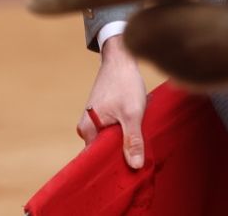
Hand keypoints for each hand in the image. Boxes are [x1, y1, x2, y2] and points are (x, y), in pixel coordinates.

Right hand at [77, 36, 147, 169]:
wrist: (122, 57)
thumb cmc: (125, 83)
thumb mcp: (133, 113)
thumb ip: (133, 140)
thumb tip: (134, 166)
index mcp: (88, 129)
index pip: (96, 159)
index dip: (113, 166)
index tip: (129, 170)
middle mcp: (87, 127)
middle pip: (104, 151)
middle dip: (121, 154)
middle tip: (139, 157)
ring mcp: (95, 120)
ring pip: (111, 140)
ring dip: (125, 142)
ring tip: (139, 142)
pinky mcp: (103, 114)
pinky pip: (113, 131)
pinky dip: (125, 132)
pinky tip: (136, 129)